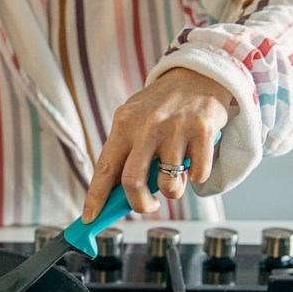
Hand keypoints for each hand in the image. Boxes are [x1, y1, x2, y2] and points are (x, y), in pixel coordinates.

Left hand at [82, 68, 230, 220]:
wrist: (199, 73)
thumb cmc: (163, 104)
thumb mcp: (135, 119)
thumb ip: (125, 151)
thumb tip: (114, 194)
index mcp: (124, 125)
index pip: (104, 169)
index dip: (95, 197)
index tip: (89, 218)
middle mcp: (147, 126)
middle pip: (132, 182)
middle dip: (139, 204)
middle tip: (147, 205)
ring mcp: (176, 129)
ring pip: (168, 184)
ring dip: (172, 192)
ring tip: (175, 178)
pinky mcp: (203, 132)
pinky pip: (198, 175)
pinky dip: (196, 178)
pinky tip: (194, 161)